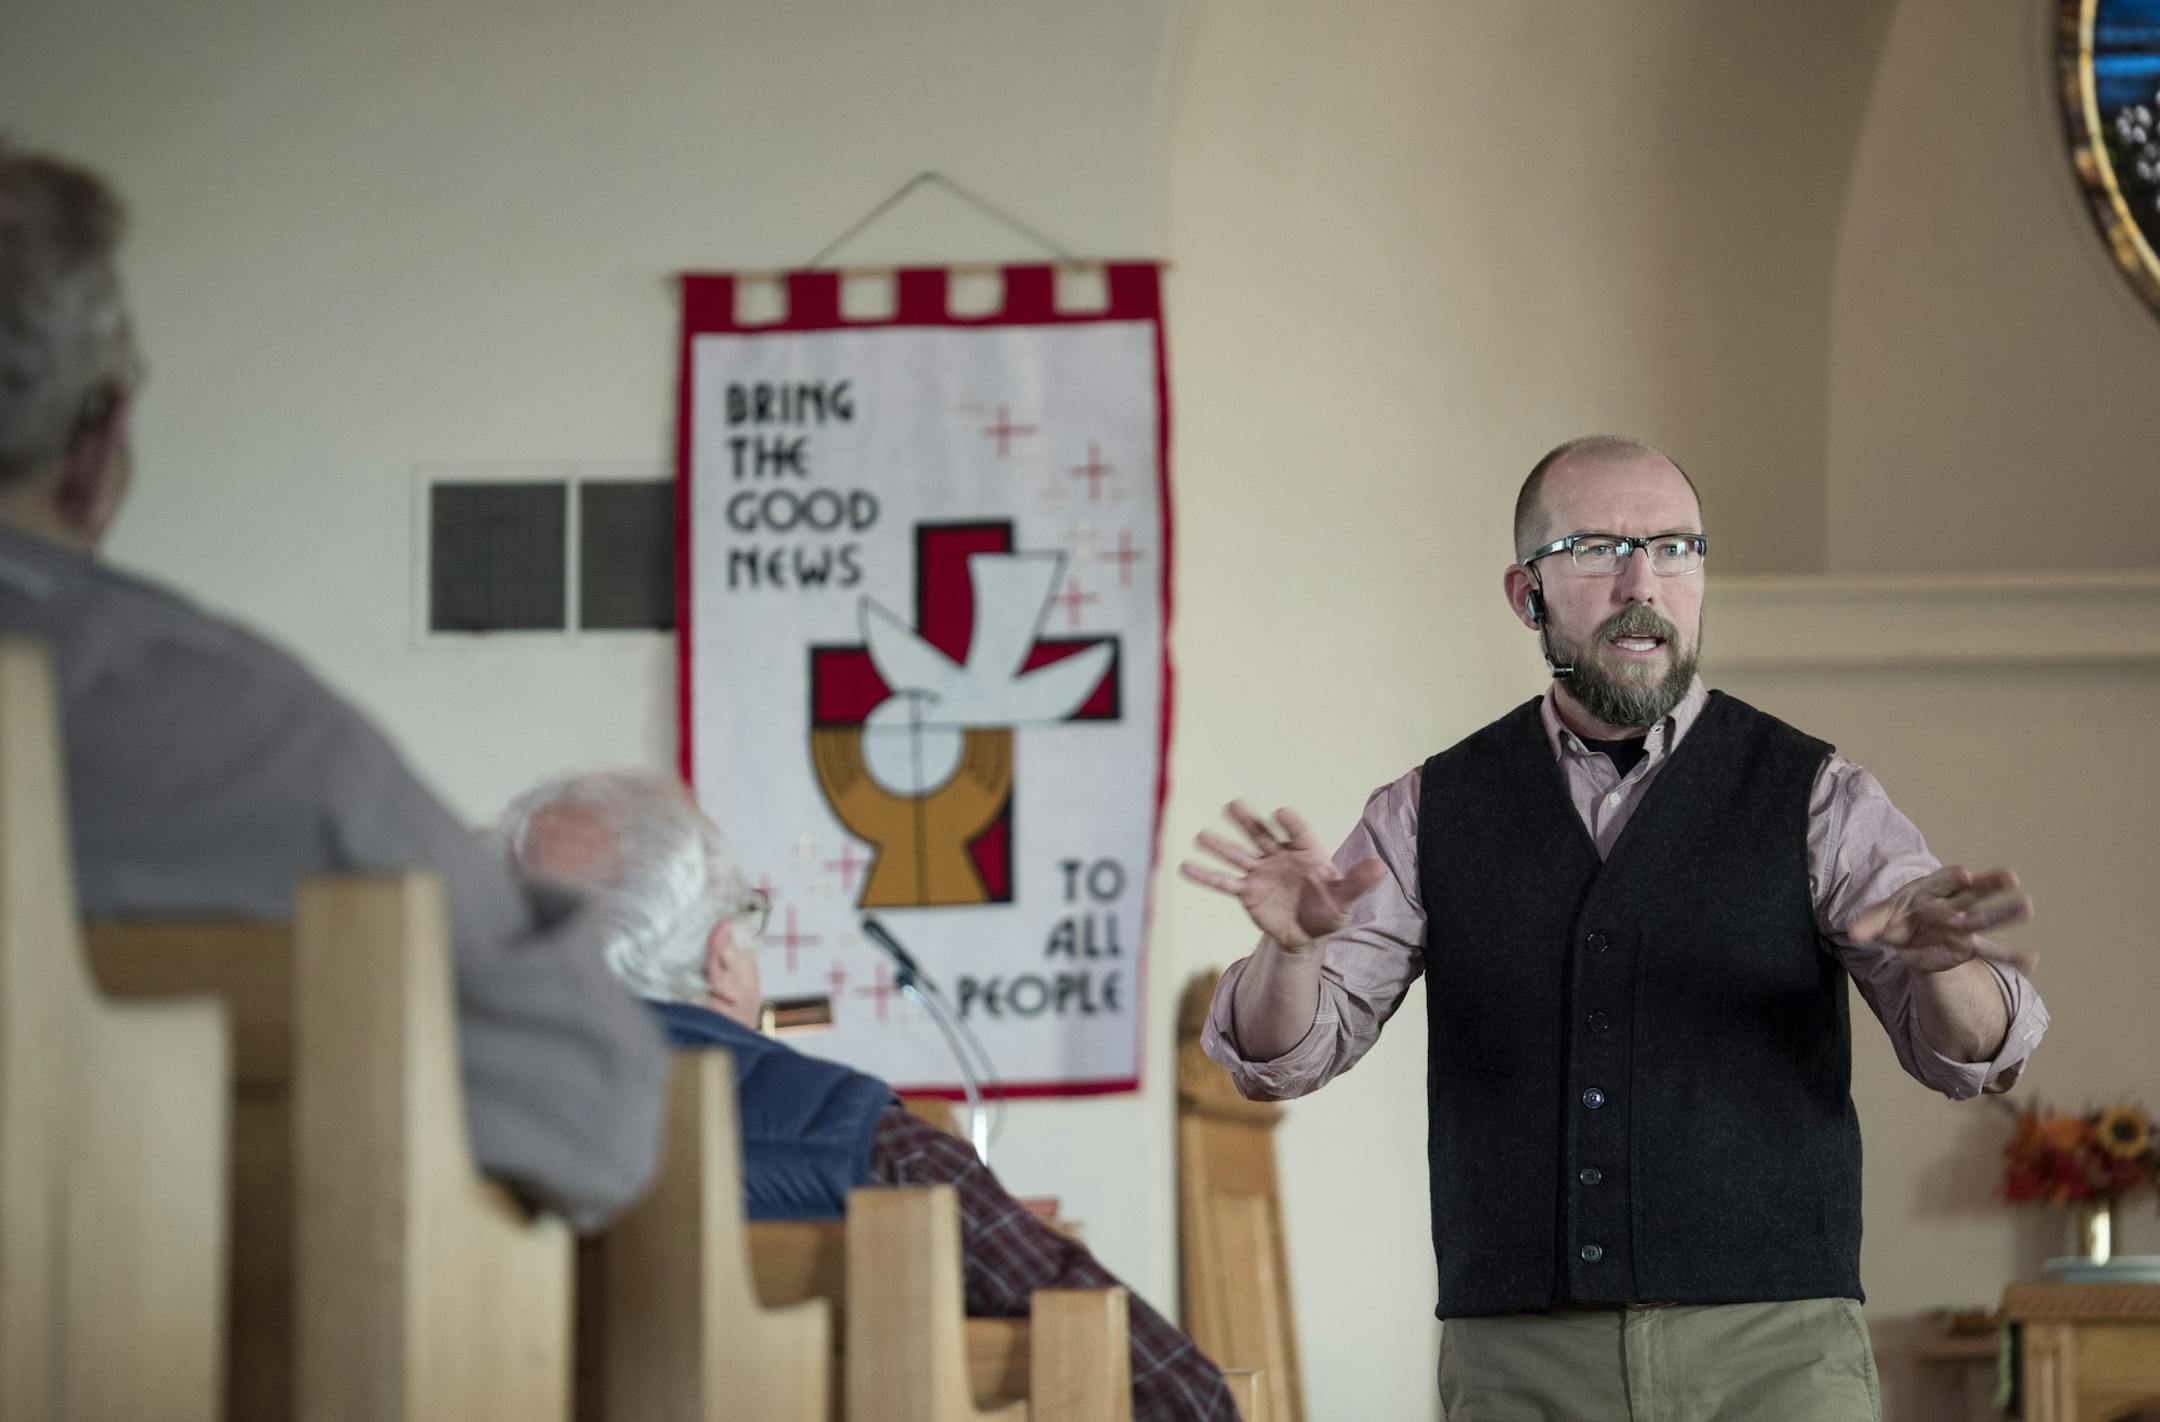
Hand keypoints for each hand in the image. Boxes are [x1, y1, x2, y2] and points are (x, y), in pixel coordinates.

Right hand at [1179, 801, 1386, 951]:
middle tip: (1232, 805)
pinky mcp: (1247, 893)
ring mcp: (1261, 873)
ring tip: (1200, 836)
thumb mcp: (1346, 898)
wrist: (1307, 932)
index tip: (1280, 814)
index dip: (1290, 824)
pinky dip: (1205, 876)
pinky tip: (1185, 866)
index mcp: (1306, 852)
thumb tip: (1380, 868)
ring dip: (1220, 846)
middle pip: (1261, 835)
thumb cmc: (1329, 909)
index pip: (1298, 833)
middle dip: (1247, 821)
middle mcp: (1279, 857)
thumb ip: (1359, 881)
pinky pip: (1225, 883)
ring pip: (1238, 856)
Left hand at [1844, 865, 2035, 974]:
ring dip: (2005, 913)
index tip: (1965, 874)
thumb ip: (1867, 924)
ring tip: (2027, 906)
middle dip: (1989, 885)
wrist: (1904, 934)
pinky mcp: (1967, 946)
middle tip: (2010, 876)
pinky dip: (2010, 957)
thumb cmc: (1894, 918)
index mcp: (1929, 889)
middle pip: (1972, 893)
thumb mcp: (1878, 918)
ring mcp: (1962, 925)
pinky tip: (2031, 960)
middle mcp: (1951, 904)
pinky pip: (1991, 952)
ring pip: (1984, 918)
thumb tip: (1852, 934)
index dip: (1953, 876)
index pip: (1943, 879)